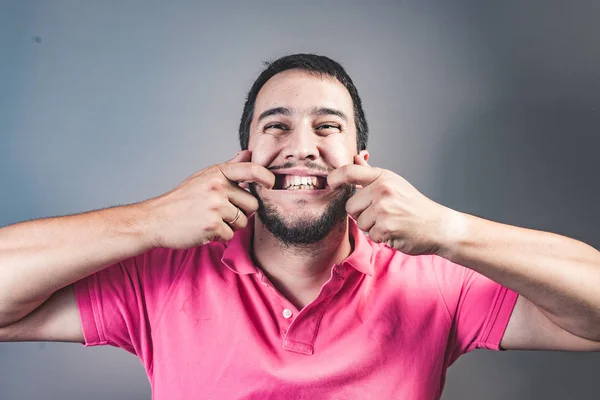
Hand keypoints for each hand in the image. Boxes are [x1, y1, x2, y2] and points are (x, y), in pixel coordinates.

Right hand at [143, 150, 273, 248]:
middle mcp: (218, 187)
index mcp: (217, 173)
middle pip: (253, 204)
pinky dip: (220, 237)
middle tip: (223, 213)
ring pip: (243, 221)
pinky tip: (205, 230)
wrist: (157, 219)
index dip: (267, 177)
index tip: (271, 184)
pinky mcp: (212, 225)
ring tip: (211, 221)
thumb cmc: (182, 199)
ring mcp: (215, 206)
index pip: (251, 170)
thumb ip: (229, 168)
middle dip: (243, 212)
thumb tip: (248, 153)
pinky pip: (230, 235)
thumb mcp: (204, 177)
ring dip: (231, 226)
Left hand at [328, 155, 451, 255]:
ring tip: (390, 222)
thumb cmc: (414, 205)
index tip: (330, 183)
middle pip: (350, 206)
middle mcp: (383, 190)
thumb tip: (357, 157)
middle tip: (380, 214)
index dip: (335, 177)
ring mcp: (384, 209)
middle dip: (361, 214)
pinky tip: (394, 232)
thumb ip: (371, 173)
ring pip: (359, 222)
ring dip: (372, 227)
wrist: (438, 226)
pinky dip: (381, 237)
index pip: (350, 171)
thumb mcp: (395, 183)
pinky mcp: (386, 228)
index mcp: (383, 177)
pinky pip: (370, 236)